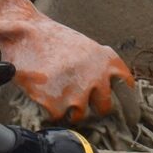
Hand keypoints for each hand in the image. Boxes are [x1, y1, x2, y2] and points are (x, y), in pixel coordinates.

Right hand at [0, 6, 136, 125]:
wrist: (26, 35)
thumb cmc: (53, 39)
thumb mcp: (85, 47)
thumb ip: (99, 66)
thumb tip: (109, 88)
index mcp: (107, 59)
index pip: (126, 85)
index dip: (123, 97)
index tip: (122, 107)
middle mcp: (97, 77)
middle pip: (105, 107)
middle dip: (93, 107)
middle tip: (80, 101)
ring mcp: (78, 92)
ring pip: (80, 115)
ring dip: (68, 109)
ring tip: (56, 92)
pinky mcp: (58, 104)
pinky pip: (58, 117)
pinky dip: (50, 110)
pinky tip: (44, 94)